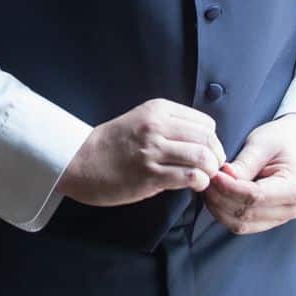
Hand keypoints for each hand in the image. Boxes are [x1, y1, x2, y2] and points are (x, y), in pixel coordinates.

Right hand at [60, 98, 224, 206]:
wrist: (78, 161)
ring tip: (203, 177)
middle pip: (207, 139)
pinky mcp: (149, 175)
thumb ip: (171, 126)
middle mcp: (157, 127)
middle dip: (216, 156)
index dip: (212, 140)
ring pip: (202, 157)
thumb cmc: (113, 144)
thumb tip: (205, 142)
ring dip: (210, 170)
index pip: (205, 123)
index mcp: (159, 110)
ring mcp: (153, 151)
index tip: (209, 152)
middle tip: (211, 167)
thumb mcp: (142, 120)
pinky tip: (194, 185)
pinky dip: (199, 182)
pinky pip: (189, 176)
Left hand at [202, 113, 295, 234]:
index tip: (213, 175)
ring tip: (210, 187)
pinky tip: (217, 196)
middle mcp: (291, 208)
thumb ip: (244, 164)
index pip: (255, 196)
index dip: (229, 188)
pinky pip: (241, 225)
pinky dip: (224, 213)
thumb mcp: (263, 144)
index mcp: (295, 187)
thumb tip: (222, 178)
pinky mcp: (269, 220)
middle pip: (246, 213)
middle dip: (220, 198)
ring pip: (240, 224)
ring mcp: (281, 218)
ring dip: (219, 208)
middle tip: (206, 179)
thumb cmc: (282, 140)